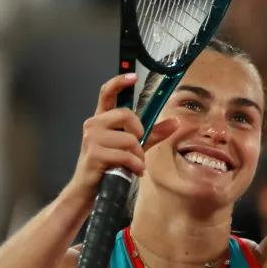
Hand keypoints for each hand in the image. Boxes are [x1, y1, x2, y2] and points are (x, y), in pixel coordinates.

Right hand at [67, 73, 178, 200]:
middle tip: (138, 148)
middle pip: (126, 114)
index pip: (107, 93)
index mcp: (101, 119)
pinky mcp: (94, 153)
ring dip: (138, 156)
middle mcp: (93, 124)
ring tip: (135, 165)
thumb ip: (152, 133)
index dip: (119, 82)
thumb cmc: (110, 166)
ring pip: (129, 139)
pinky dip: (135, 165)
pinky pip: (125, 155)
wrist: (90, 191)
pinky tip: (134, 171)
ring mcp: (91, 138)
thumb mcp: (133, 147)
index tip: (133, 76)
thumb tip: (176, 122)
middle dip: (138, 133)